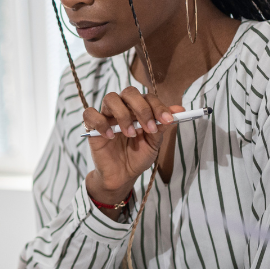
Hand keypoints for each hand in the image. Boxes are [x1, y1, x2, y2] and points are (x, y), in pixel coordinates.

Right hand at [82, 88, 184, 202]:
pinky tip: (110, 136)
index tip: (168, 120)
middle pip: (129, 92)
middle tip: (149, 127)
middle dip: (141, 108)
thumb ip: (162, 126)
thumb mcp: (153, 143)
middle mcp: (123, 109)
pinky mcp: (92, 127)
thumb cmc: (138, 157)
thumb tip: (179, 110)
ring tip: (130, 133)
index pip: (148, 98)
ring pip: (110, 98)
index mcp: (138, 110)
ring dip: (123, 115)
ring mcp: (107, 116)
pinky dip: (101, 123)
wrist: (122, 176)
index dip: (158, 107)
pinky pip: (90, 114)